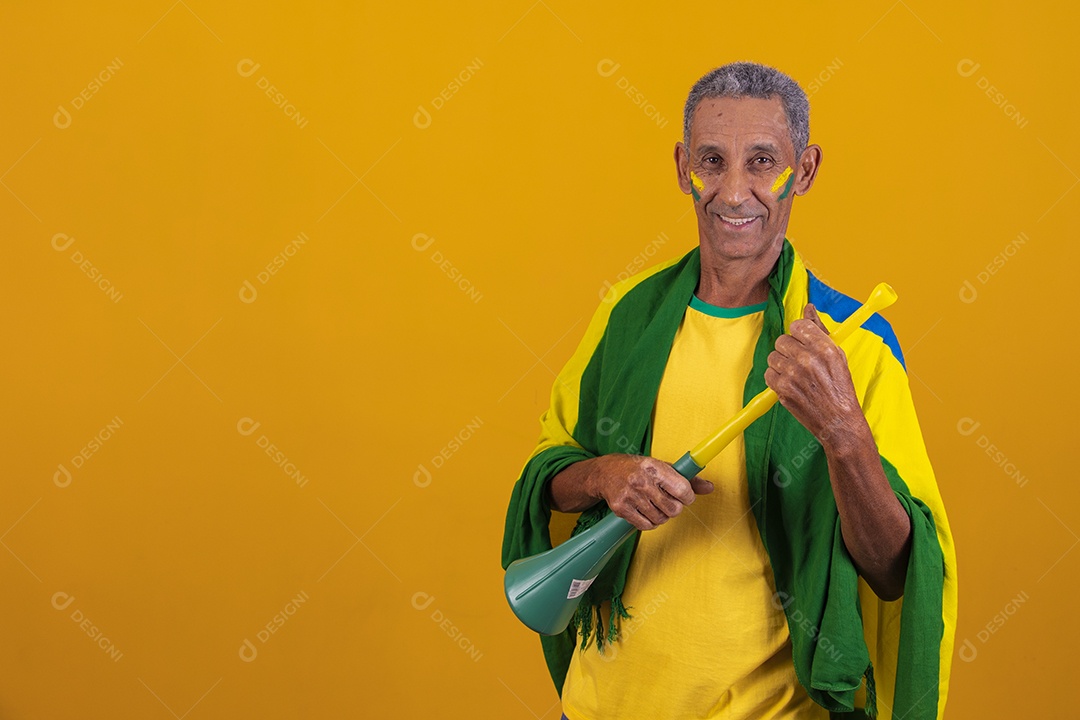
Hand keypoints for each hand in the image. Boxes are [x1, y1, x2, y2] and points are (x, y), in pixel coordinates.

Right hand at [587, 454, 713, 530]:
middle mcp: (641, 481)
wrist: (605, 472)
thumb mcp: (662, 467)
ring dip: (662, 516)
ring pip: (660, 519)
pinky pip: (646, 526)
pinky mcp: (621, 509)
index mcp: (654, 467)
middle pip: (673, 509)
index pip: (683, 490)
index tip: (684, 496)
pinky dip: (650, 522)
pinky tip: (646, 512)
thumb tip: (710, 487)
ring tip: (655, 505)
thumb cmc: (638, 469)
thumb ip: (687, 478)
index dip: (688, 497)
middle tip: (667, 501)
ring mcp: (630, 496)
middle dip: (674, 508)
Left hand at [764, 303, 862, 444]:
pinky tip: (789, 384)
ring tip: (795, 374)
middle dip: (789, 349)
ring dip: (781, 364)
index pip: (798, 325)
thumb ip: (820, 330)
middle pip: (782, 340)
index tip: (803, 342)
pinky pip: (768, 374)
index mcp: (825, 348)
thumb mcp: (838, 356)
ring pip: (773, 356)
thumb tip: (808, 308)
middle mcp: (808, 359)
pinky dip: (776, 378)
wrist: (838, 422)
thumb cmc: (840, 388)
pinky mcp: (782, 390)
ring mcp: (793, 375)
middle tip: (800, 361)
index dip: (799, 334)